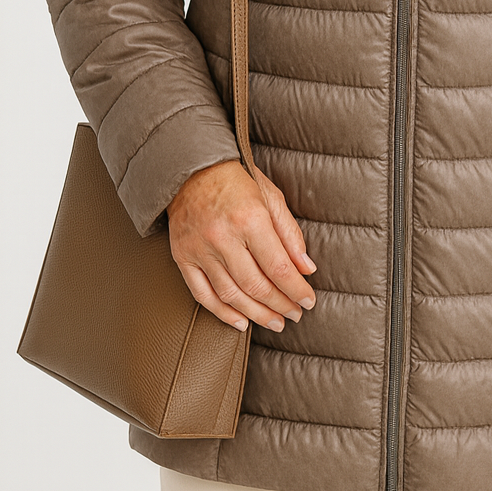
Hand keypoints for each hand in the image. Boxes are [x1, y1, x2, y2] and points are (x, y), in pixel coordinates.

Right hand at [167, 159, 316, 333]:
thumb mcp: (271, 196)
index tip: (308, 301)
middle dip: (280, 305)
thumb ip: (290, 234)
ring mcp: (200, 249)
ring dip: (256, 314)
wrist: (192, 168)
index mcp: (250, 218)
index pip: (278, 267)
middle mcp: (223, 237)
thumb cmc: (237, 179)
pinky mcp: (183, 257)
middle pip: (256, 285)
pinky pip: (203, 295)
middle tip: (295, 315)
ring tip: (275, 322)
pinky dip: (222, 313)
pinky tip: (241, 322)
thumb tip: (306, 269)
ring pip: (231, 295)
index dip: (296, 290)